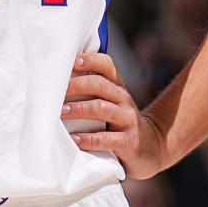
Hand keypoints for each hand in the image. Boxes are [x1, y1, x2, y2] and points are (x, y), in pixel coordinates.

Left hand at [61, 52, 166, 177]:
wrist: (150, 146)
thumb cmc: (118, 122)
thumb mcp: (111, 102)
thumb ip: (92, 91)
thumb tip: (57, 81)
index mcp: (118, 87)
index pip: (106, 65)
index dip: (90, 60)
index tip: (72, 62)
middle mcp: (124, 99)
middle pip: (100, 85)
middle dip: (77, 85)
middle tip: (58, 91)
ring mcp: (128, 120)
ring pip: (102, 109)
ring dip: (79, 109)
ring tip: (61, 112)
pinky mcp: (129, 142)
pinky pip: (107, 139)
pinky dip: (88, 139)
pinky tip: (74, 139)